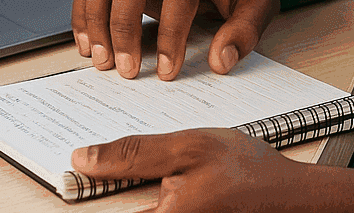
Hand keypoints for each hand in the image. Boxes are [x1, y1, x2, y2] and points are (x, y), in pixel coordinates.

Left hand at [70, 128, 353, 212]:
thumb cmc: (247, 170)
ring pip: (134, 211)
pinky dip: (142, 198)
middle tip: (88, 166)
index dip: (79, 195)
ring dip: (121, 190)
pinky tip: (144, 181)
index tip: (63, 179)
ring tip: (111, 170)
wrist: (290, 196)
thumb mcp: (189, 147)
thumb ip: (134, 154)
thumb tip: (83, 158)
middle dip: (100, 189)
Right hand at [71, 0, 278, 80]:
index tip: (167, 71)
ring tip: (101, 58)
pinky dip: (85, 9)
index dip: (171, 33)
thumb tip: (219, 61)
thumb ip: (245, 31)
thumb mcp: (261, 1)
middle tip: (125, 68)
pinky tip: (90, 43)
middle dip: (122, 22)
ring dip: (95, 14)